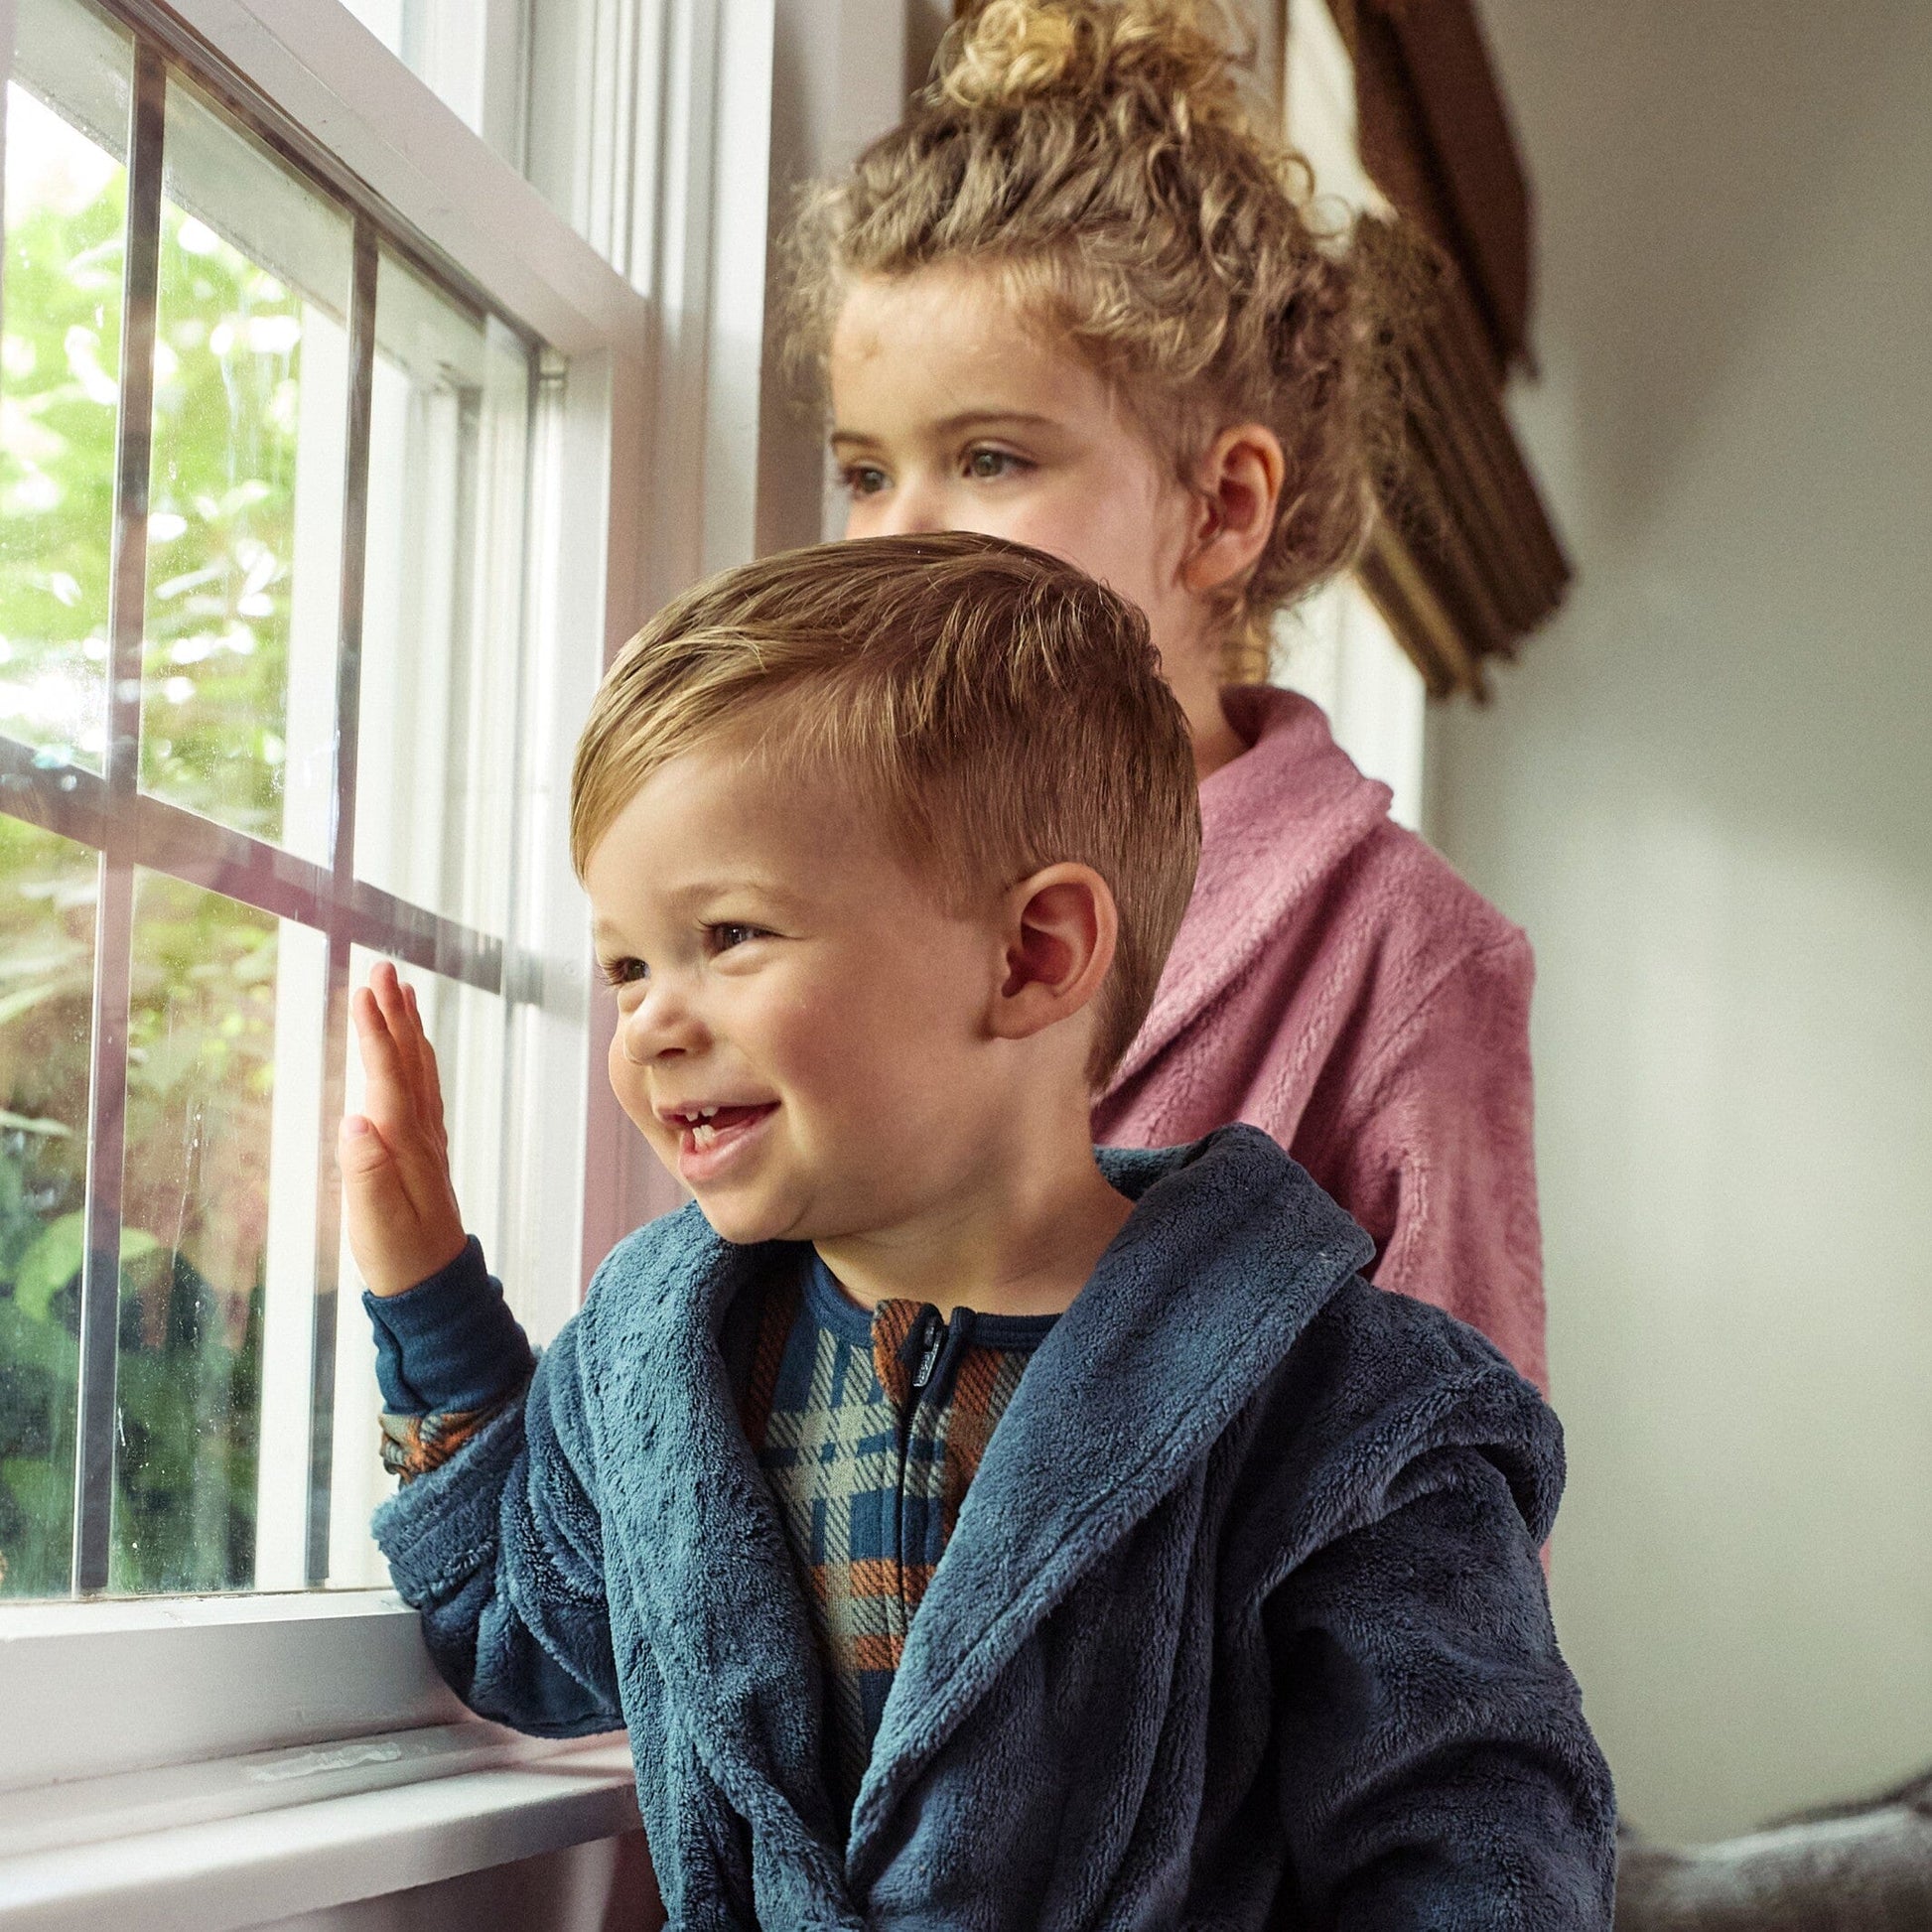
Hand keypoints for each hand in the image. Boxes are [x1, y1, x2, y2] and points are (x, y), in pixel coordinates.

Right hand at [339, 961, 467, 1297]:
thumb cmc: (399, 1256)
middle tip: (384, 966)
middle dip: (394, 1012)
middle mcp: (419, 1132)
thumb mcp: (374, 1220)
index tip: (364, 990)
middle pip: (407, 1059)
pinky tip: (413, 1048)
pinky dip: (417, 1058)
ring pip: (419, 1069)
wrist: (436, 1284)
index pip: (386, 1074)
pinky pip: (422, 1089)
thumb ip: (365, 1172)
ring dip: (409, 1027)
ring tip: (401, 990)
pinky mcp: (424, 1149)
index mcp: (403, 1142)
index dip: (374, 1032)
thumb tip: (355, 1122)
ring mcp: (426, 1138)